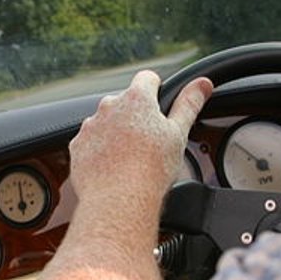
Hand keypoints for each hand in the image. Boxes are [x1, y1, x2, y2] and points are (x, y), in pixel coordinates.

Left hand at [68, 71, 211, 206]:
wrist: (119, 200)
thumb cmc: (151, 169)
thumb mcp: (178, 133)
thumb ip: (189, 104)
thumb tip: (202, 84)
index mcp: (137, 99)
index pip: (147, 79)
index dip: (157, 90)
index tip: (160, 107)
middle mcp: (109, 106)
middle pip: (126, 102)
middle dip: (136, 116)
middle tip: (148, 142)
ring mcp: (91, 126)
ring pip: (107, 123)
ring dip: (116, 133)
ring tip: (130, 159)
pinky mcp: (78, 145)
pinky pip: (91, 142)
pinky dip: (100, 151)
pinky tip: (113, 167)